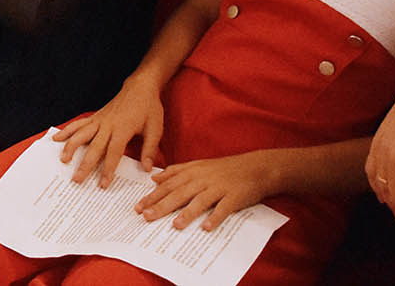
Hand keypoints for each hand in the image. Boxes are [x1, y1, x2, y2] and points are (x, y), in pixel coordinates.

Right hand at [52, 73, 164, 187]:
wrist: (139, 87)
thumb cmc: (149, 108)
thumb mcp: (155, 129)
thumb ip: (149, 150)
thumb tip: (146, 169)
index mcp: (123, 129)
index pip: (113, 152)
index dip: (108, 168)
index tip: (103, 184)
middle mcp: (108, 125)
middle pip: (93, 147)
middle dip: (85, 164)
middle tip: (77, 179)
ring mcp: (99, 120)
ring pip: (81, 134)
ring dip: (71, 147)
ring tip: (63, 160)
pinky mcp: (95, 117)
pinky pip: (78, 124)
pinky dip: (67, 131)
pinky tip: (56, 138)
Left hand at [136, 150, 276, 230]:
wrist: (256, 167)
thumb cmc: (224, 169)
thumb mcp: (198, 165)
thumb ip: (176, 171)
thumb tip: (154, 178)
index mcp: (193, 171)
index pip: (169, 184)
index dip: (153, 196)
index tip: (138, 207)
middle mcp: (203, 179)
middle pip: (179, 193)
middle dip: (161, 205)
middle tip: (146, 217)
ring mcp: (219, 187)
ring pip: (200, 200)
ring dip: (187, 213)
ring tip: (175, 225)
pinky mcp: (234, 196)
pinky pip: (224, 208)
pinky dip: (215, 217)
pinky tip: (207, 227)